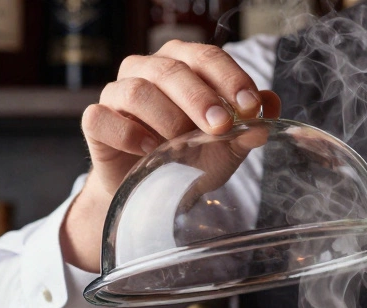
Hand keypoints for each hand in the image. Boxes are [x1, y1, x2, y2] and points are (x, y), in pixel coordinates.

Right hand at [62, 40, 281, 272]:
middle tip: (220, 126)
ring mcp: (117, 94)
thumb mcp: (226, 146)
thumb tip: (270, 109)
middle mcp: (146, 71)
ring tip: (181, 142)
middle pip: (170, 70)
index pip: (205, 56)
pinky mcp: (96, 122)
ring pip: (136, 90)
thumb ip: (248, 127)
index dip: (229, 78)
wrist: (150, 191)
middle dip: (199, 97)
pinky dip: (128, 133)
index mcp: (180, 65)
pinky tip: (149, 150)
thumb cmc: (188, 157)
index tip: (249, 106)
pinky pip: (101, 118)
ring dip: (166, 117)